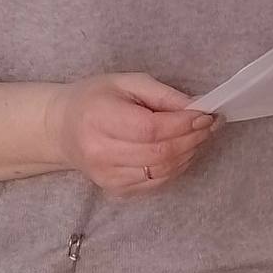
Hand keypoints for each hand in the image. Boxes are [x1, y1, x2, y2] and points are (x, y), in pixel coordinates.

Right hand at [44, 72, 218, 197]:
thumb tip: (196, 106)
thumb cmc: (95, 98)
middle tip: (210, 125)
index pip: (151, 129)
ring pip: (162, 171)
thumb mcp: (126, 82)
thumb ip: (162, 94)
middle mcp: (101, 152)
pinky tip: (183, 151)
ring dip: (189, 153)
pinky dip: (177, 167)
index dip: (183, 124)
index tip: (206, 114)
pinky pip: (156, 182)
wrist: (62, 128)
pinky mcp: (115, 190)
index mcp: (100, 119)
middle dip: (192, 139)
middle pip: (160, 153)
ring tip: (200, 136)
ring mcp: (107, 176)